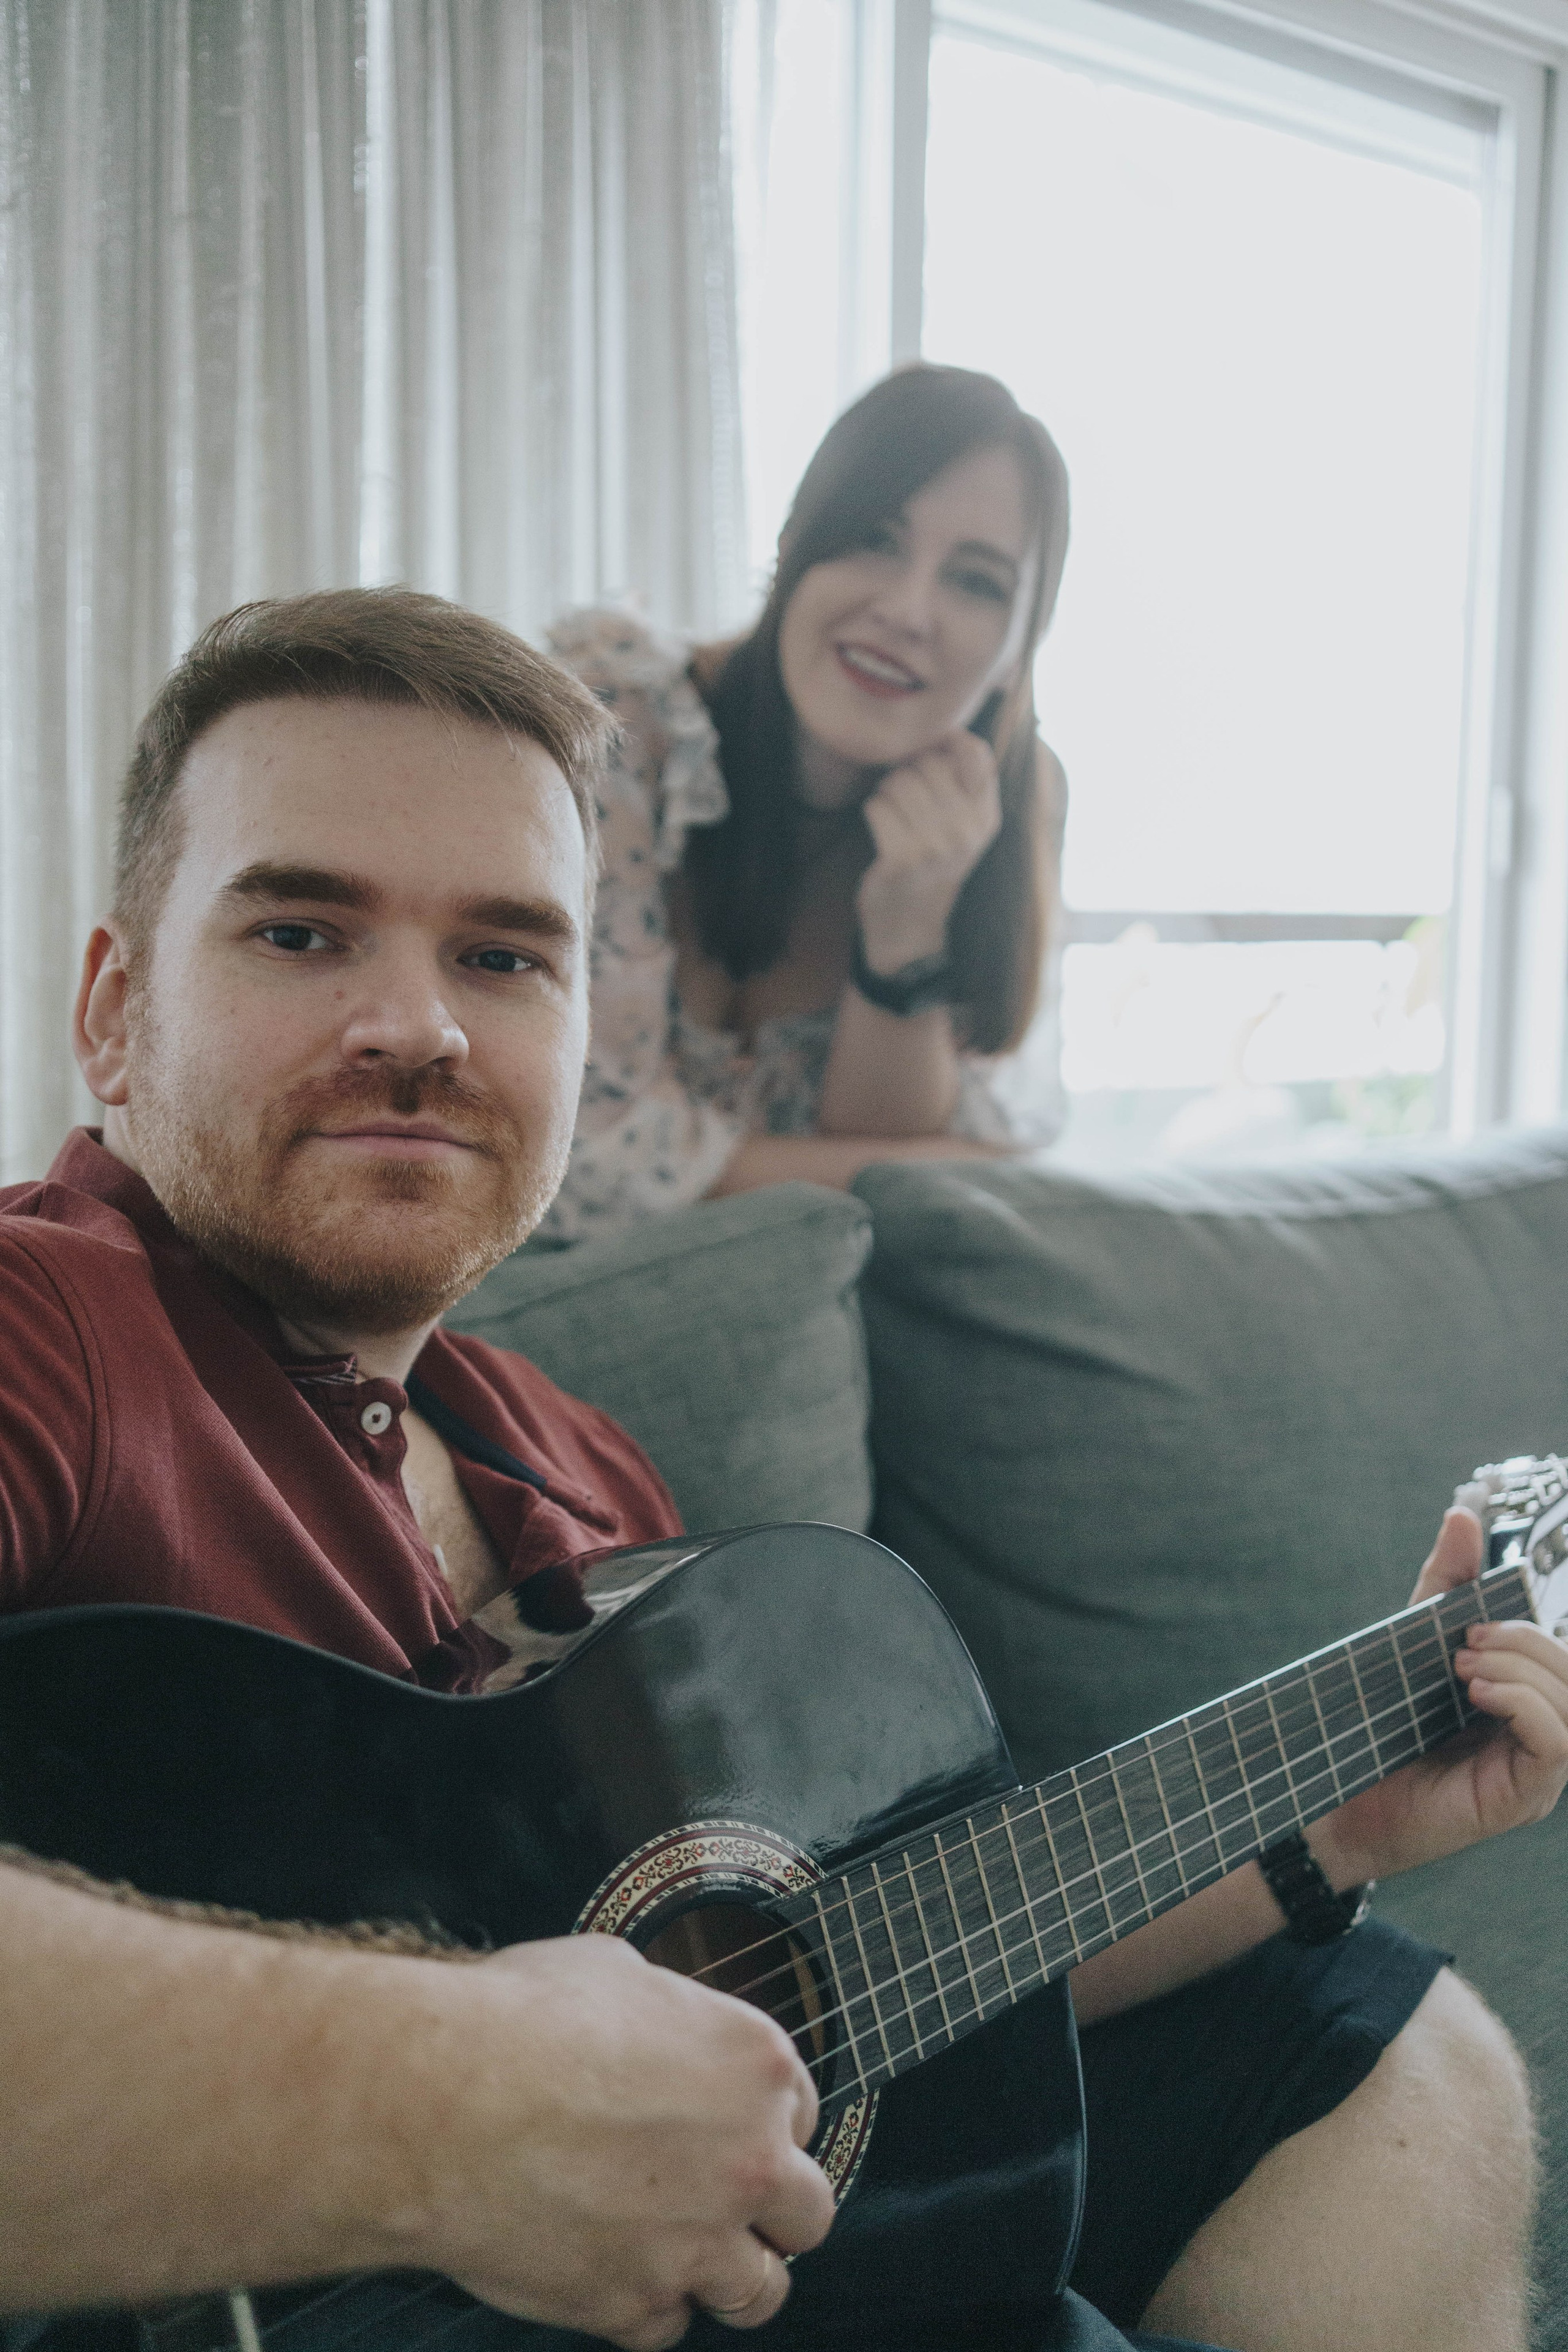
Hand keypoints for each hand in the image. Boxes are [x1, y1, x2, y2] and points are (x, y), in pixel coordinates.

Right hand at [415, 1934, 833, 2348]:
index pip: (801, 2111)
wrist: (444, 2103)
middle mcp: (747, 2160)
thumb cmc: (518, 2021)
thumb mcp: (614, 1971)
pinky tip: (608, 2267)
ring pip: (759, 2291)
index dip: (760, 2121)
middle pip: (808, 2212)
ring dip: (726, 2272)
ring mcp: (696, 2242)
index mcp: (753, 2067)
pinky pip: (665, 2326)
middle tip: (721, 2197)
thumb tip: (656, 2024)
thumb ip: (665, 2015)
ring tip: (682, 2252)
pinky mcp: (634, 2303)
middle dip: (771, 2207)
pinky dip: (641, 2305)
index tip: (727, 2128)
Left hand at [856, 732, 1001, 972]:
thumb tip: (947, 727)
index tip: (930, 752)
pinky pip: (877, 806)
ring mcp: (936, 846)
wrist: (910, 926)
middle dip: (908, 771)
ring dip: (887, 791)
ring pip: (899, 782)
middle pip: (928, 763)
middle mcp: (968, 831)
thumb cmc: (931, 862)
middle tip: (904, 794)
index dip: (947, 741)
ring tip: (894, 812)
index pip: (976, 753)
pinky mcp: (903, 858)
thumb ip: (965, 779)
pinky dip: (872, 812)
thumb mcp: (963, 825)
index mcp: (987, 817)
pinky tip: (882, 829)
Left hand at [1320, 1507, 1567, 1886]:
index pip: (1554, 1647)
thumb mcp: (1416, 1639)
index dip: (1525, 1621)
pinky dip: (1525, 1704)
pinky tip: (1479, 1694)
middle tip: (1463, 1642)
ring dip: (1520, 1668)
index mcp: (1525, 1695)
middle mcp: (1542, 1731)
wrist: (1340, 1798)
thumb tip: (1462, 1513)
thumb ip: (1446, 1581)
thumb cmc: (1381, 1724)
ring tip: (1462, 1668)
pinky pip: (1560, 1741)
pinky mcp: (1527, 1795)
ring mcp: (1540, 1768)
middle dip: (1522, 1640)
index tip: (1470, 1616)